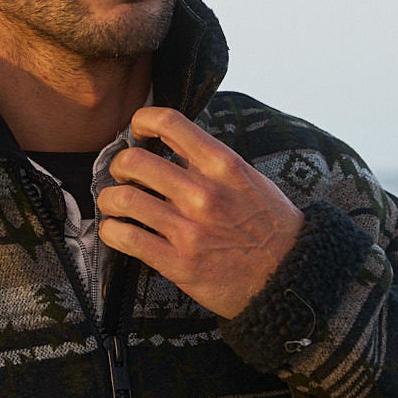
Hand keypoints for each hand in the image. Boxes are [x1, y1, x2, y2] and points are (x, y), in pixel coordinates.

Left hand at [96, 107, 303, 318]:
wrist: (288, 276)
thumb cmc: (269, 225)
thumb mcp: (247, 179)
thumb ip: (210, 163)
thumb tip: (171, 148)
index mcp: (223, 165)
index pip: (170, 122)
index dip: (142, 121)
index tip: (138, 131)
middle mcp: (204, 193)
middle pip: (133, 161)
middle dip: (119, 165)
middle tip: (122, 175)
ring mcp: (189, 229)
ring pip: (122, 199)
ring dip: (109, 199)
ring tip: (114, 204)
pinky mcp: (177, 263)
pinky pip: (125, 238)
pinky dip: (111, 230)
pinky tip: (116, 230)